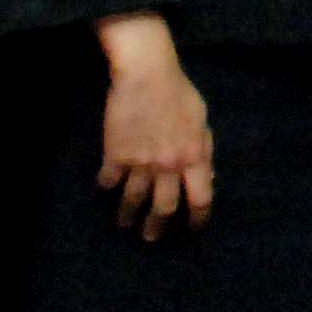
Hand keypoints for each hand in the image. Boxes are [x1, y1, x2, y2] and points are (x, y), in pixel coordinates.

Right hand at [95, 13, 212, 239]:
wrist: (147, 74)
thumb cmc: (178, 93)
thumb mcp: (201, 120)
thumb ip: (203, 149)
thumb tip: (206, 177)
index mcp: (195, 156)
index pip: (201, 197)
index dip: (198, 217)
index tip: (193, 229)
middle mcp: (169, 165)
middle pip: (164, 207)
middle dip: (157, 226)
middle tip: (151, 237)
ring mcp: (141, 162)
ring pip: (133, 200)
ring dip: (128, 215)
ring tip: (124, 223)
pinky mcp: (116, 155)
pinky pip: (109, 181)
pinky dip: (106, 187)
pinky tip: (105, 190)